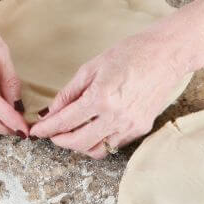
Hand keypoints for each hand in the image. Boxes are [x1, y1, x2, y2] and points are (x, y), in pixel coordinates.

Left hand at [30, 23, 190, 158]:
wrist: (167, 55)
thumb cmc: (130, 53)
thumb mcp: (92, 67)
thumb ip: (69, 92)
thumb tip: (52, 112)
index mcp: (101, 97)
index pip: (65, 121)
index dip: (47, 129)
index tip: (36, 132)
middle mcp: (116, 116)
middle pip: (78, 143)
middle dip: (60, 141)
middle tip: (52, 133)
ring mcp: (130, 125)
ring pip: (96, 150)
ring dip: (79, 145)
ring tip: (73, 132)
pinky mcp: (141, 128)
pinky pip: (114, 144)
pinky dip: (99, 141)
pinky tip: (94, 129)